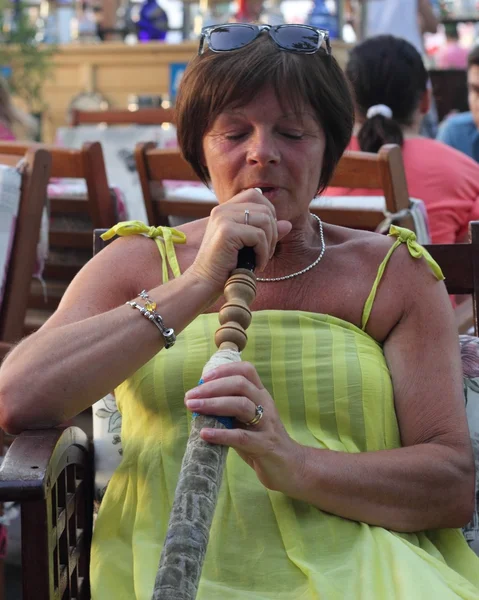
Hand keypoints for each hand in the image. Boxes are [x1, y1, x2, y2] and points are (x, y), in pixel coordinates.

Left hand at [184, 361, 303, 493]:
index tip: (203, 377)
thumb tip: (199, 402)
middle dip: (212, 388)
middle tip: (190, 397)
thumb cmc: (261, 441)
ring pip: (241, 405)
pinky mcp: (265, 445)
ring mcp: (267, 424)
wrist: (290, 466)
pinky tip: (205, 434)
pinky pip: (241, 437)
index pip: (246, 371)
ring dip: (214, 405)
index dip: (224, 370)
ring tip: (194, 408)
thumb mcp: (247, 420)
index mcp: (261, 395)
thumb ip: (229, 410)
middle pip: (240, 385)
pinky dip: (221, 434)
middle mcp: (266, 404)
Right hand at [186, 189, 291, 295]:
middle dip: (273, 232)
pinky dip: (263, 253)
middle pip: (264, 208)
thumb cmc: (225, 267)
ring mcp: (223, 218)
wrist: (204, 283)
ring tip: (261, 259)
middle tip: (266, 253)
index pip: (255, 195)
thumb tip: (288, 224)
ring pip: (265, 221)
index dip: (268, 214)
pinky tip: (257, 265)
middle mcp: (222, 210)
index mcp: (225, 209)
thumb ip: (266, 232)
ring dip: (269, 243)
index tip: (266, 238)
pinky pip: (259, 236)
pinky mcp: (227, 231)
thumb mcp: (248, 246)